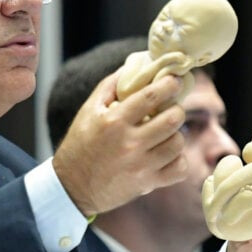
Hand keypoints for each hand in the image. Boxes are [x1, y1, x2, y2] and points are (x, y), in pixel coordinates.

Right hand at [53, 72, 187, 216]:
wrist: (72, 186)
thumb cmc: (80, 144)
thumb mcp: (89, 110)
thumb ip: (110, 86)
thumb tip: (133, 66)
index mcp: (115, 121)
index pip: (151, 97)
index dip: (169, 85)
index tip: (175, 80)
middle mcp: (130, 143)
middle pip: (173, 119)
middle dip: (176, 109)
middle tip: (170, 109)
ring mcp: (141, 165)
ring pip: (178, 143)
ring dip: (176, 134)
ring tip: (166, 132)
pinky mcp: (147, 183)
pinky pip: (179, 169)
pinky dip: (177, 160)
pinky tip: (166, 154)